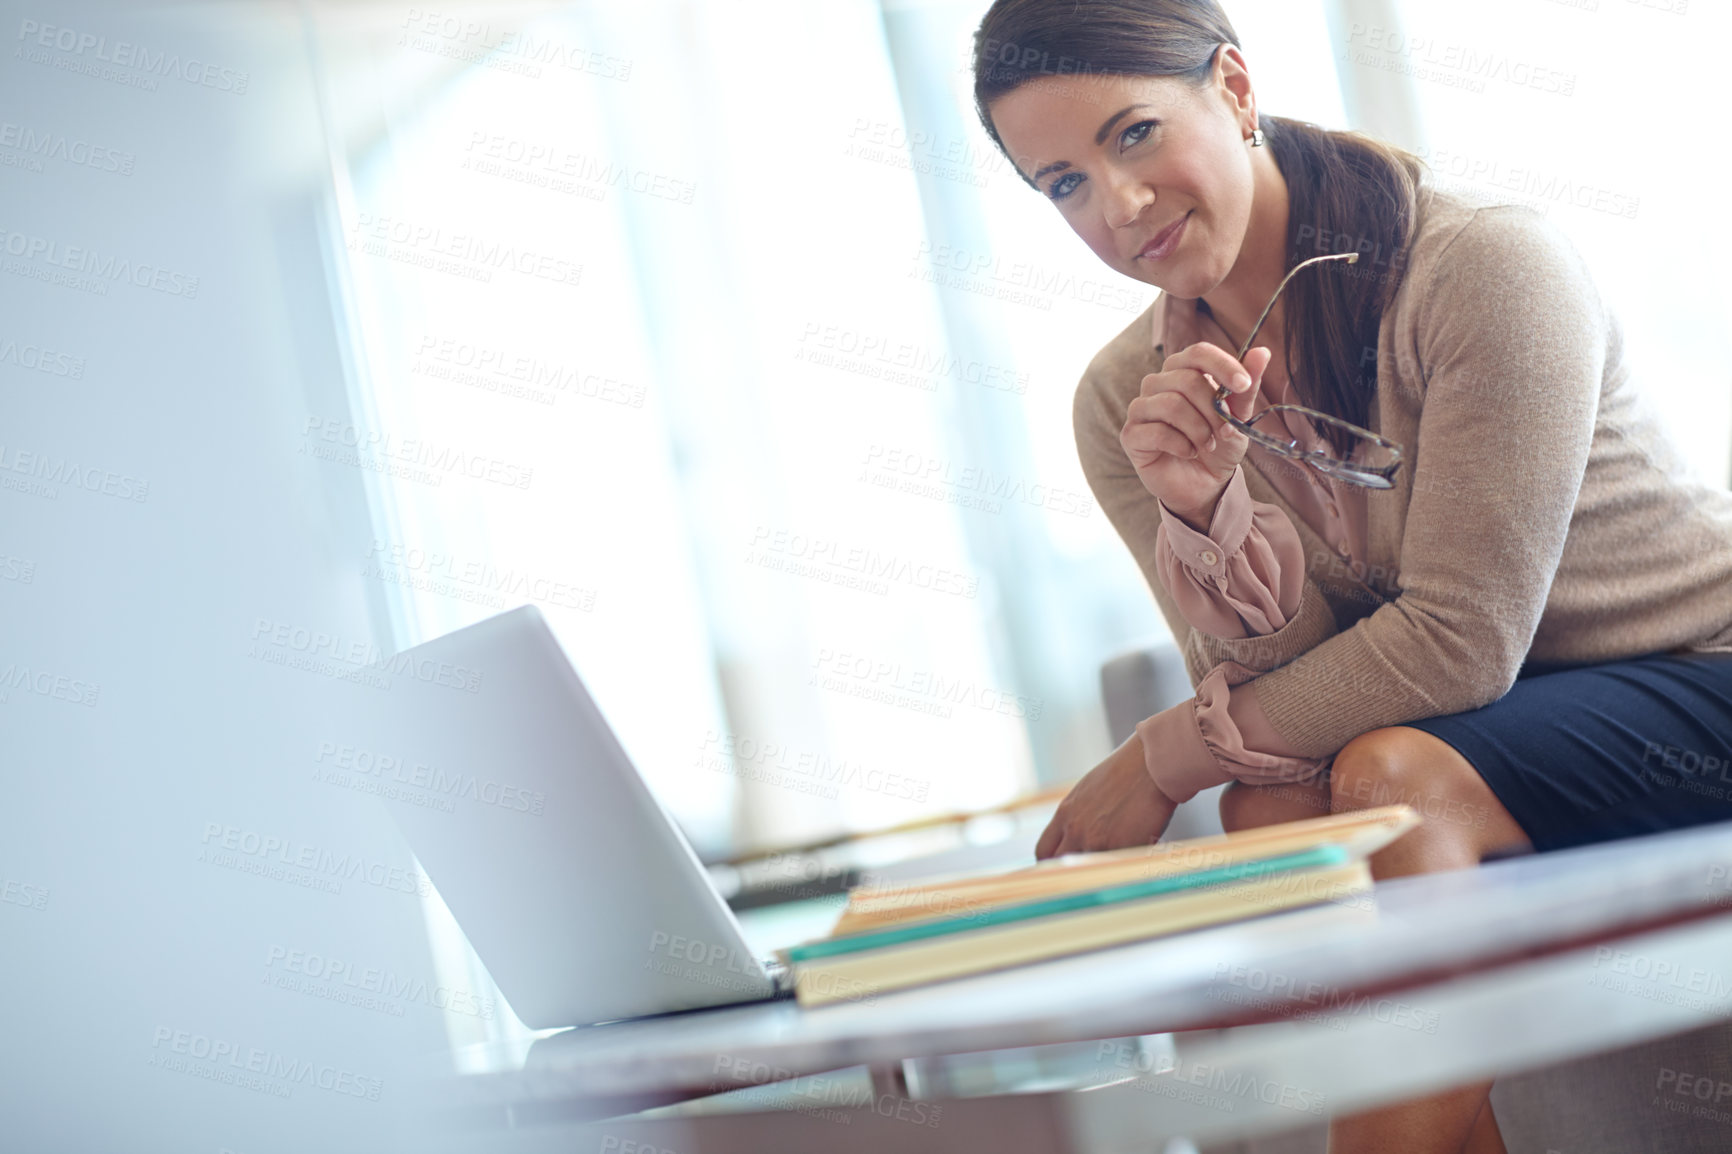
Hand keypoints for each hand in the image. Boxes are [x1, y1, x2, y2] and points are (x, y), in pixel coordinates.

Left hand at [1035, 732, 1179, 859]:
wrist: (1151, 765)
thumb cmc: (1126, 772)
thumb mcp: (1088, 791)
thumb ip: (1077, 815)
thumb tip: (1075, 834)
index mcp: (1065, 813)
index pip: (1043, 851)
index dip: (1051, 863)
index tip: (1061, 868)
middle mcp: (1075, 830)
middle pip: (1058, 867)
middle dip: (1070, 873)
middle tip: (1086, 875)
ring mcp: (1097, 842)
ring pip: (1088, 871)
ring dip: (1100, 870)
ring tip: (1117, 863)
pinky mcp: (1120, 848)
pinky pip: (1117, 867)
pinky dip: (1125, 865)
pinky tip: (1137, 854)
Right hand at [1122, 342, 1272, 528]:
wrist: (1205, 484)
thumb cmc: (1219, 445)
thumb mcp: (1239, 417)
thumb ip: (1246, 387)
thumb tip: (1262, 352)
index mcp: (1182, 370)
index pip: (1198, 353)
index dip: (1222, 366)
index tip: (1244, 385)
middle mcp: (1157, 383)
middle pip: (1187, 380)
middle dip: (1214, 410)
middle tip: (1225, 432)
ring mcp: (1140, 408)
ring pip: (1172, 405)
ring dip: (1199, 429)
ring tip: (1208, 444)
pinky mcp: (1131, 434)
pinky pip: (1157, 432)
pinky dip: (1182, 445)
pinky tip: (1188, 452)